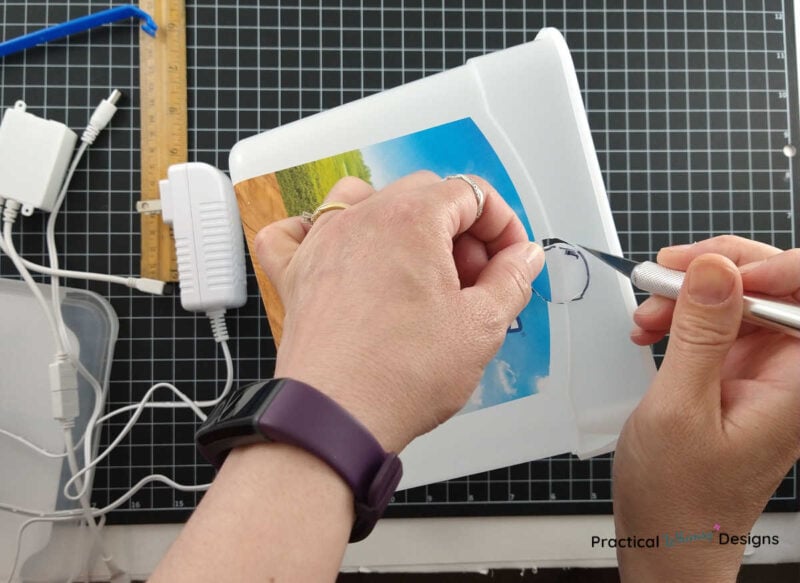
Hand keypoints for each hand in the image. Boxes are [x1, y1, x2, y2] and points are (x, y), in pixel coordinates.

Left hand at [254, 171, 543, 451]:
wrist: (335, 417)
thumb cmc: (401, 374)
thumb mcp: (480, 327)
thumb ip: (511, 280)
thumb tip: (523, 257)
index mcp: (411, 220)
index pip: (472, 193)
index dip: (502, 224)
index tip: (510, 259)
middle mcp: (362, 218)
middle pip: (423, 195)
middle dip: (459, 229)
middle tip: (474, 279)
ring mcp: (322, 243)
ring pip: (363, 199)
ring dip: (399, 222)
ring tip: (417, 268)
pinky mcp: (296, 274)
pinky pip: (296, 232)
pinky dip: (318, 233)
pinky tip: (341, 253)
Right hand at [613, 236, 799, 580]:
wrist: (668, 537)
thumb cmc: (679, 494)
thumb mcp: (679, 406)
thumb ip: (700, 334)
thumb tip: (715, 268)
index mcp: (797, 383)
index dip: (767, 266)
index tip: (707, 267)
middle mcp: (789, 372)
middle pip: (771, 287)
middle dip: (714, 274)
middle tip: (662, 277)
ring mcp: (763, 371)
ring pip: (737, 300)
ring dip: (688, 296)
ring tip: (646, 315)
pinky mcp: (736, 374)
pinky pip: (715, 325)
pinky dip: (680, 318)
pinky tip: (650, 330)